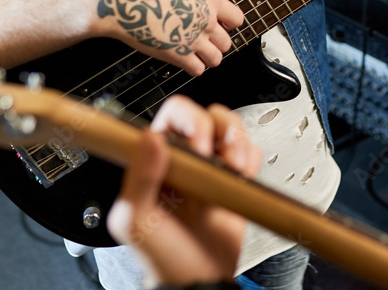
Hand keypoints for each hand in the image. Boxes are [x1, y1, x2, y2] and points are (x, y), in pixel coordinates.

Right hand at [94, 0, 244, 75]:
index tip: (220, 28)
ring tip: (192, 53)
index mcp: (209, 0)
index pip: (237, 19)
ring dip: (205, 59)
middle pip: (227, 43)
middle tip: (201, 43)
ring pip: (216, 59)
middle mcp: (206, 19)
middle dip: (215, 45)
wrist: (126, 2)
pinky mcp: (179, 55)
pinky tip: (181, 59)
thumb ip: (201, 3)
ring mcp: (194, 39)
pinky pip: (198, 70)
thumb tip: (213, 17)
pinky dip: (191, 67)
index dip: (228, 26)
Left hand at [108, 96, 261, 285]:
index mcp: (154, 161)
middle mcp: (183, 159)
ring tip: (233, 166)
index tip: (197, 144)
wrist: (199, 281)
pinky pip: (250, 152)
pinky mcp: (234, 179)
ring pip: (229, 126)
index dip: (187, 121)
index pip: (170, 117)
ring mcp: (211, 167)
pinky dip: (251, 158)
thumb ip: (138, 178)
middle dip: (217, 127)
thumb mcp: (136, 222)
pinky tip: (241, 176)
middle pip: (204, 114)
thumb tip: (148, 139)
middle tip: (215, 155)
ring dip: (237, 140)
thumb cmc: (162, 257)